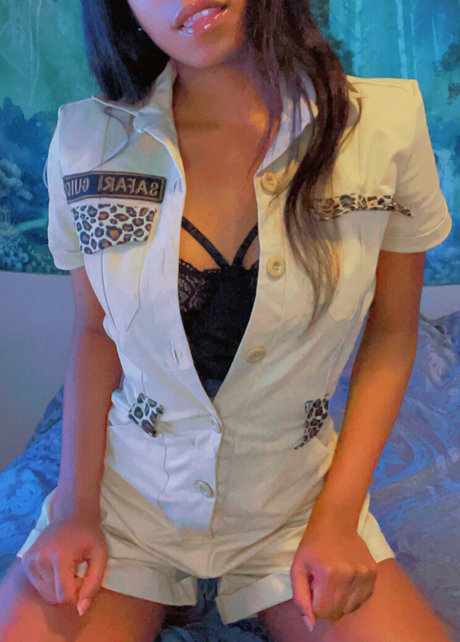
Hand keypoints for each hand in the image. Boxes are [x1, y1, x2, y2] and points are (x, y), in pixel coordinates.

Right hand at [21, 512, 107, 616]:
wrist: (72, 514)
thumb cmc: (89, 534)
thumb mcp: (100, 556)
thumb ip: (94, 584)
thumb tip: (81, 610)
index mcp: (59, 556)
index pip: (64, 596)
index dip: (78, 594)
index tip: (85, 578)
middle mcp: (40, 559)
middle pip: (55, 598)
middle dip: (70, 591)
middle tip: (78, 572)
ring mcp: (29, 561)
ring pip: (46, 595)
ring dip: (60, 588)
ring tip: (70, 569)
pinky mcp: (25, 562)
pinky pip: (39, 587)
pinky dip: (51, 583)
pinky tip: (59, 567)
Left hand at [290, 514, 376, 628]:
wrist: (336, 522)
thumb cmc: (313, 545)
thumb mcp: (297, 568)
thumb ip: (301, 598)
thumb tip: (310, 625)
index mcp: (328, 574)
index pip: (322, 612)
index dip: (314, 604)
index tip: (313, 588)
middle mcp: (349, 576)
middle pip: (337, 612)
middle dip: (327, 604)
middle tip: (323, 584)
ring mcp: (364, 575)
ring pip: (351, 608)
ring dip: (340, 601)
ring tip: (334, 580)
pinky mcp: (374, 573)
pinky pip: (362, 599)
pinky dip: (353, 596)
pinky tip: (346, 579)